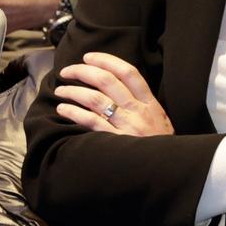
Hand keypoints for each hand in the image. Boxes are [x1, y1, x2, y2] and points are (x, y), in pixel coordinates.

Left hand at [52, 52, 173, 135]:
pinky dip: (73, 112)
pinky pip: (90, 121)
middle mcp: (138, 110)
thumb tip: (116, 88)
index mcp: (150, 103)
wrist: (166, 168)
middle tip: (67, 71)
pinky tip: (63, 109)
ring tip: (60, 90)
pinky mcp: (114, 140)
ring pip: (95, 99)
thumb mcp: (159, 119)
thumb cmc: (159, 144)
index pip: (129, 72)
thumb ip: (142, 104)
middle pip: (108, 81)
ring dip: (73, 91)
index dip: (107, 60)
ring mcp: (126, 125)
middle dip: (83, 71)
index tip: (89, 57)